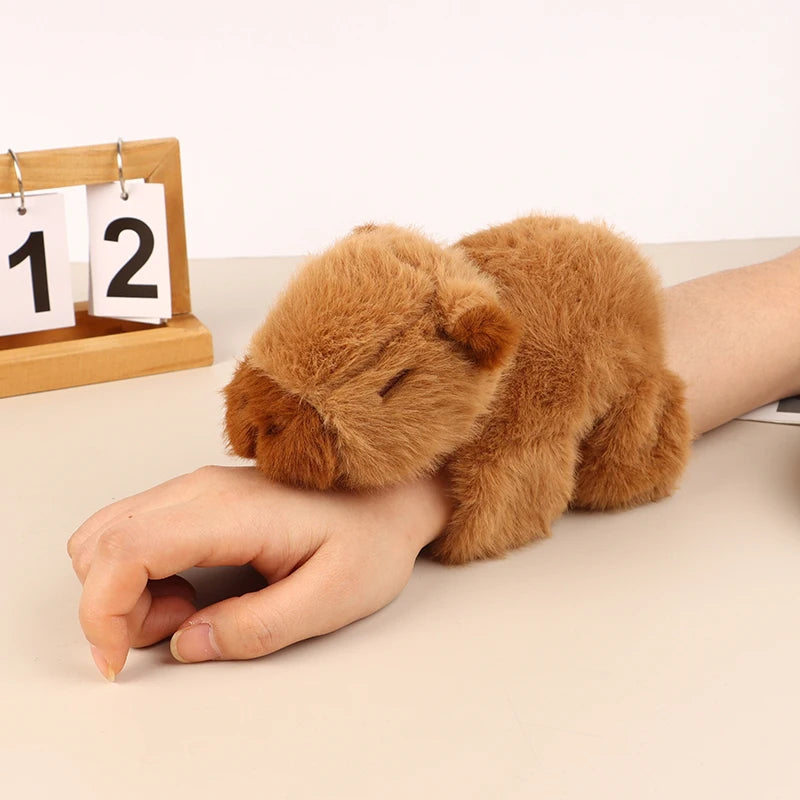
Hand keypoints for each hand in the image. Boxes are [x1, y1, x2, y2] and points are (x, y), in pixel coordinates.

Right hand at [67, 465, 449, 679]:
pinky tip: (191, 590)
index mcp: (230, 512)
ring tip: (190, 612)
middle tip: (177, 632)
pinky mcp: (202, 498)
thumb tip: (187, 644)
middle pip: (103, 542)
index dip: (101, 612)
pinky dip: (138, 572)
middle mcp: (202, 489)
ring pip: (110, 534)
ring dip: (122, 588)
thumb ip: (258, 628)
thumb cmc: (371, 539)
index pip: (124, 550)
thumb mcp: (331, 598)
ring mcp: (199, 488)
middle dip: (110, 605)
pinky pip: (137, 531)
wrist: (391, 496)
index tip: (119, 660)